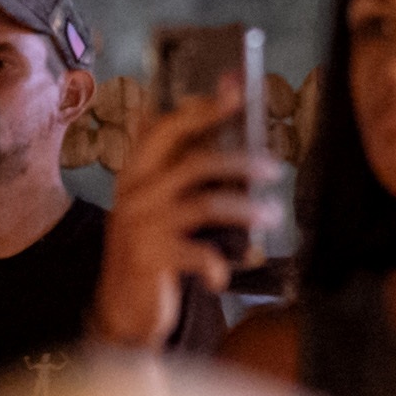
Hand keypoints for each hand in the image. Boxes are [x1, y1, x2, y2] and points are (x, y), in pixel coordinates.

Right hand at [89, 90, 281, 344]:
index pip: (168, 126)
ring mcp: (140, 224)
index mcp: (137, 169)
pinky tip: (225, 274)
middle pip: (194, 161)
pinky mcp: (149, 257)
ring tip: (271, 214)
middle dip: (240, 159)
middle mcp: (135, 190)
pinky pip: (198, 253)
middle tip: (275, 167)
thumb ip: (185, 162)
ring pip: (205, 204)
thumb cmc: (151, 245)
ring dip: (245, 208)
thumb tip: (223, 116)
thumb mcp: (159, 201)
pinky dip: (219, 264)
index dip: (202, 108)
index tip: (236, 90)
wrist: (121, 305)